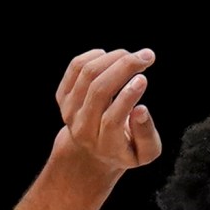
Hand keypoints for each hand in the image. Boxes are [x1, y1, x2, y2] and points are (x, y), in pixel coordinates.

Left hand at [52, 48, 162, 173]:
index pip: (113, 119)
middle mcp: (83, 128)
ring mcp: (69, 110)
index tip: (144, 79)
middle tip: (147, 56)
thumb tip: (141, 110)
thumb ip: (146, 135)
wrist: (91, 152)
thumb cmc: (125, 149)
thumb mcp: (145, 153)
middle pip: (99, 91)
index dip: (128, 97)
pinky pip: (76, 67)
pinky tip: (111, 57)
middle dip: (125, 67)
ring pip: (88, 74)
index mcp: (105, 145)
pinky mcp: (62, 96)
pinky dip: (95, 56)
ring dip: (113, 58)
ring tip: (133, 56)